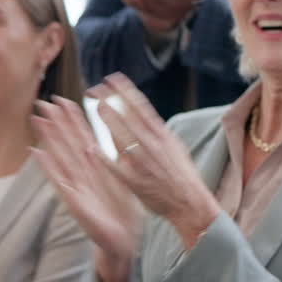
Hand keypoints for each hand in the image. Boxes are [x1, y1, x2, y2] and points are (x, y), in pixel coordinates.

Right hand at [32, 97, 143, 263]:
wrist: (122, 239)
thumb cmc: (121, 209)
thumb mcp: (122, 176)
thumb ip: (117, 156)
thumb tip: (118, 132)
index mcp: (95, 166)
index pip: (82, 136)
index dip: (73, 118)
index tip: (64, 99)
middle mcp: (82, 172)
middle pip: (67, 142)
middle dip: (56, 121)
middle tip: (43, 101)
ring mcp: (75, 185)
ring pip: (60, 155)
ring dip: (48, 137)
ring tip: (37, 119)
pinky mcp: (73, 200)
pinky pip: (58, 180)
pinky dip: (46, 166)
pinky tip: (35, 152)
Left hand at [92, 72, 219, 249]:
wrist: (189, 202)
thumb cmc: (182, 176)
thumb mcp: (174, 147)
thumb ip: (158, 133)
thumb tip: (145, 118)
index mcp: (162, 135)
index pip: (140, 107)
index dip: (125, 92)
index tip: (113, 79)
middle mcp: (152, 145)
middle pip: (128, 117)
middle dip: (111, 101)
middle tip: (96, 88)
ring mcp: (142, 162)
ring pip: (121, 136)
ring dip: (108, 120)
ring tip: (95, 106)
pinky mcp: (134, 180)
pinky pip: (116, 166)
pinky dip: (104, 157)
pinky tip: (92, 147)